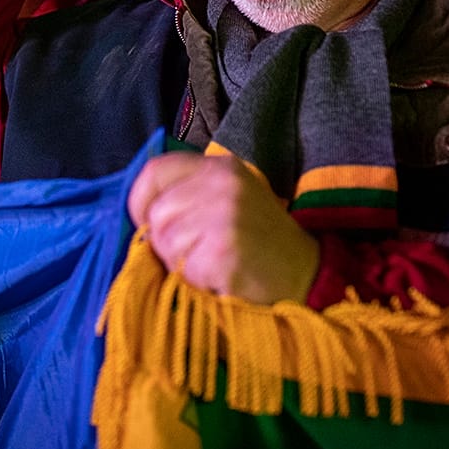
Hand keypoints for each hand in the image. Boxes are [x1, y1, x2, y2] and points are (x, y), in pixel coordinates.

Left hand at [127, 151, 320, 303]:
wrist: (307, 275)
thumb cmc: (261, 243)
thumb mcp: (228, 201)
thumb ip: (189, 196)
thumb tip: (141, 216)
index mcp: (221, 167)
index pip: (155, 171)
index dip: (141, 201)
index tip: (148, 224)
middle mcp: (222, 184)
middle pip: (157, 213)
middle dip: (165, 241)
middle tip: (199, 253)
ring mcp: (224, 215)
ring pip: (164, 243)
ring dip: (180, 264)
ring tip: (214, 264)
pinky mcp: (224, 250)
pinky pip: (182, 269)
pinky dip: (196, 281)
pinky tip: (222, 278)